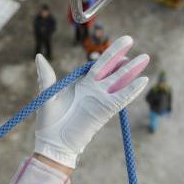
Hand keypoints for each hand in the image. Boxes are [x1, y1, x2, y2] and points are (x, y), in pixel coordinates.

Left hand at [34, 37, 148, 167]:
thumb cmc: (48, 122)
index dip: (106, 55)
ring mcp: (100, 100)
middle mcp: (93, 90)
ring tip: (144, 57)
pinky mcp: (104, 111)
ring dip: (131, 70)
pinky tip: (143, 80)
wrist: (53, 144)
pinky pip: (121, 98)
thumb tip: (39, 57)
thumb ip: (46, 76)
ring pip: (119, 81)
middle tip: (129, 39)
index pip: (97, 65)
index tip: (111, 46)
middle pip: (110, 69)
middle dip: (120, 55)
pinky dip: (132, 90)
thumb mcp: (47, 95)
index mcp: (80, 84)